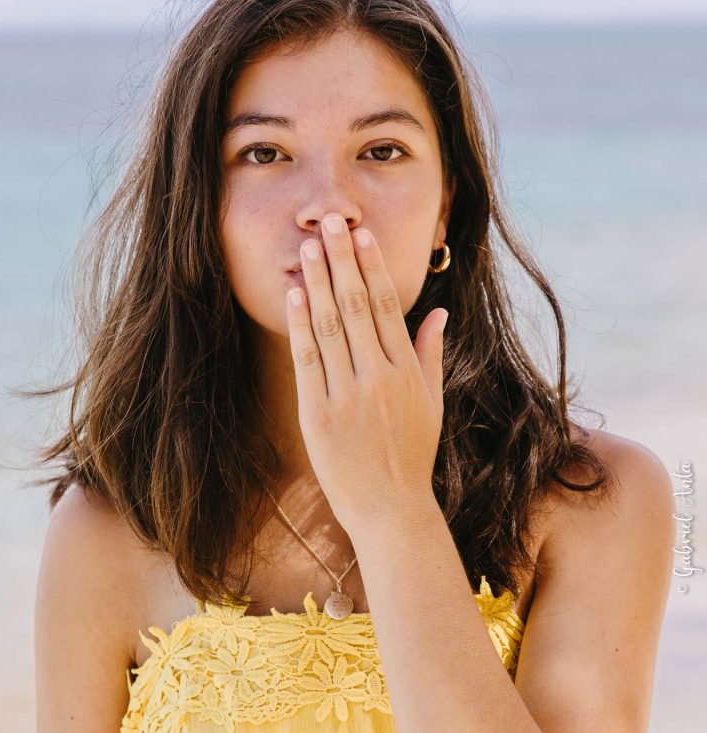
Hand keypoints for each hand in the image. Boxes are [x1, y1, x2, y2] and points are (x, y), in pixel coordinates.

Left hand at [284, 213, 447, 536]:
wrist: (390, 510)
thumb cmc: (411, 458)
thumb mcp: (431, 405)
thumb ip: (430, 355)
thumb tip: (438, 313)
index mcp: (406, 373)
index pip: (386, 307)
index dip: (371, 267)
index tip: (360, 234)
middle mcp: (378, 379)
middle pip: (356, 306)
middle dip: (341, 260)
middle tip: (328, 222)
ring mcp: (347, 396)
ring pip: (330, 327)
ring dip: (318, 283)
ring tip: (307, 247)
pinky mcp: (318, 416)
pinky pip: (307, 360)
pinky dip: (300, 325)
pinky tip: (294, 295)